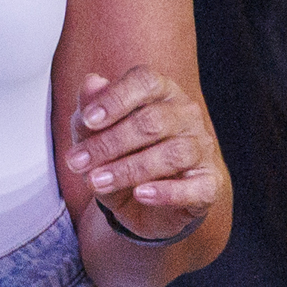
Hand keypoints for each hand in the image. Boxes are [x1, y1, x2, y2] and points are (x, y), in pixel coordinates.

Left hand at [64, 68, 221, 241]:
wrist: (152, 205)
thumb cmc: (124, 156)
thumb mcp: (98, 137)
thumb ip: (91, 111)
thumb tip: (90, 84)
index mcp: (161, 92)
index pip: (145, 82)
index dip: (116, 98)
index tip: (88, 120)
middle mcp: (186, 114)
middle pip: (152, 121)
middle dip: (109, 142)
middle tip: (77, 162)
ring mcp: (202, 148)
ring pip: (172, 153)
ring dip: (128, 169)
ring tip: (96, 182)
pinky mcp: (210, 184)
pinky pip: (194, 187)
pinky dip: (166, 192)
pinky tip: (140, 194)